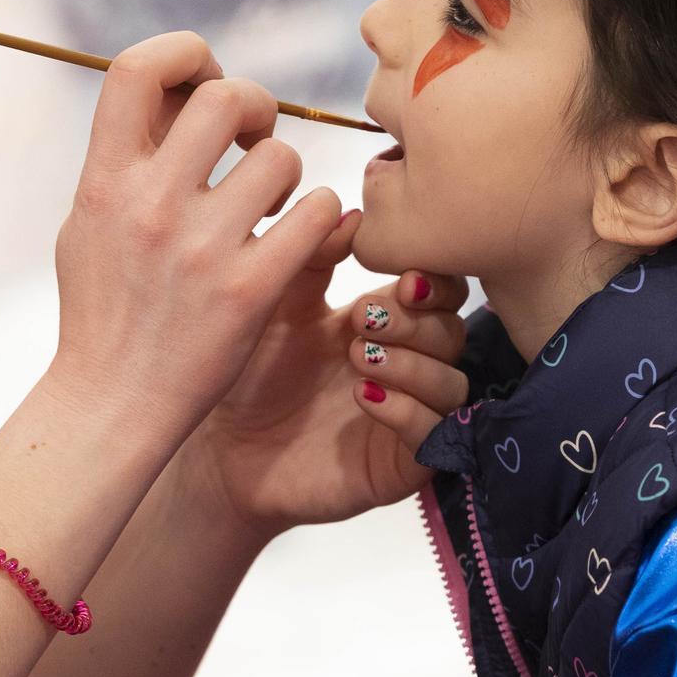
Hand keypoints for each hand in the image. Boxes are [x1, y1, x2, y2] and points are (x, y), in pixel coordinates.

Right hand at [47, 32, 343, 450]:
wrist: (111, 404)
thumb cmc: (103, 308)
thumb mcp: (89, 222)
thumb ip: (126, 157)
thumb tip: (177, 88)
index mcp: (104, 181)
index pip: (137, 69)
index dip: (183, 53)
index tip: (202, 78)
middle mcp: (150, 206)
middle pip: (224, 97)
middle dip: (254, 104)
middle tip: (253, 138)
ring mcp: (201, 249)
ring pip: (281, 157)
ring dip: (288, 174)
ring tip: (273, 204)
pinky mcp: (250, 291)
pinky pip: (318, 215)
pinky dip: (321, 218)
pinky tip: (301, 237)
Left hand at [178, 212, 469, 541]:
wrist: (223, 450)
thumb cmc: (250, 372)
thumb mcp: (277, 303)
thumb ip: (311, 257)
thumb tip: (353, 214)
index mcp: (383, 319)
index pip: (439, 290)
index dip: (432, 280)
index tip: (400, 277)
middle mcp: (405, 364)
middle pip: (453, 330)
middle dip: (416, 319)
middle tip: (363, 318)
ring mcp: (408, 413)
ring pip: (453, 382)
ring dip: (412, 364)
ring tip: (358, 356)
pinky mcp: (401, 462)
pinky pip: (435, 435)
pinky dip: (408, 411)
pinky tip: (364, 398)